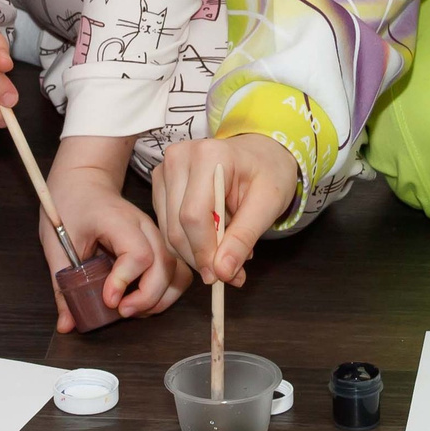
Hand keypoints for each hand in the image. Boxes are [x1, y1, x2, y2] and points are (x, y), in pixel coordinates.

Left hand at [37, 137, 191, 331]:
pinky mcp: (158, 244)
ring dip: (160, 298)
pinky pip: (176, 271)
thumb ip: (62, 285)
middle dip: (146, 298)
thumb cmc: (69, 205)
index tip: (108, 300)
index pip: (138, 253)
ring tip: (133, 309)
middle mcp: (144, 226)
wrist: (84, 181)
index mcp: (118, 220)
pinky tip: (142, 301)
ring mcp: (155, 235)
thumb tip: (67, 325)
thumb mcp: (56, 243)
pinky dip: (166, 292)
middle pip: (164, 266)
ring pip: (177, 271)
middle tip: (121, 311)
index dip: (125, 281)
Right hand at [153, 133, 299, 285]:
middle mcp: (179, 158)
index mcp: (208, 155)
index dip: (205, 251)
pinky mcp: (161, 183)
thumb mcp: (268, 204)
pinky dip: (189, 241)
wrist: (259, 153)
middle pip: (177, 225)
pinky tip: (213, 237)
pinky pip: (167, 225)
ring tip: (227, 250)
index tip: (221, 276)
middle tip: (228, 274)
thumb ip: (244, 236)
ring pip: (169, 229)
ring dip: (195, 252)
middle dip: (201, 257)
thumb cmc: (268, 173)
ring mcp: (165, 169)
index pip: (194, 215)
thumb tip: (223, 272)